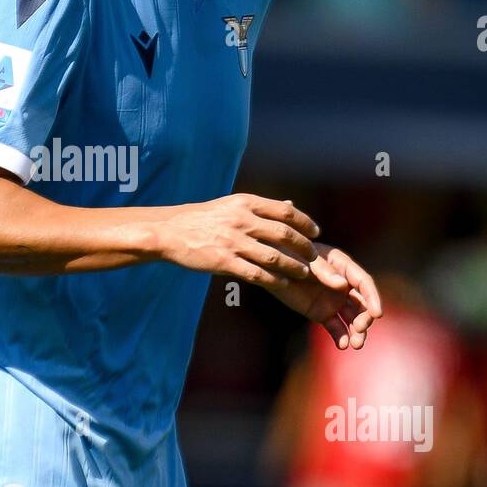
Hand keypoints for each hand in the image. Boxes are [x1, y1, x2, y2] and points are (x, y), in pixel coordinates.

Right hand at [160, 193, 319, 284]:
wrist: (170, 231)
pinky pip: (256, 274)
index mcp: (245, 203)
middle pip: (285, 234)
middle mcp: (241, 220)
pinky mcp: (224, 262)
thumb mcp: (232, 205)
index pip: (285, 211)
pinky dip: (274, 280)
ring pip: (274, 257)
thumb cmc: (203, 218)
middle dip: (304, 247)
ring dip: (294, 267)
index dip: (305, 222)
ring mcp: (233, 241)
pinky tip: (282, 284)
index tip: (316, 232)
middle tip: (313, 257)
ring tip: (303, 273)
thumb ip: (262, 208)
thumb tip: (291, 204)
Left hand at [262, 243, 382, 348]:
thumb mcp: (306, 261)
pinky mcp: (322, 314)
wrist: (269, 267)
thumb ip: (324, 272)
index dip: (373, 298)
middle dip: (365, 318)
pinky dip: (340, 337)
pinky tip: (341, 345)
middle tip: (360, 329)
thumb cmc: (289, 256)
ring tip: (355, 344)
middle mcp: (343, 285)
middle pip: (362, 304)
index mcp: (343, 266)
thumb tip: (343, 285)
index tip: (377, 313)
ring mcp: (334, 300)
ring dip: (357, 332)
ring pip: (352, 319)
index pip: (364, 283)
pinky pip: (335, 328)